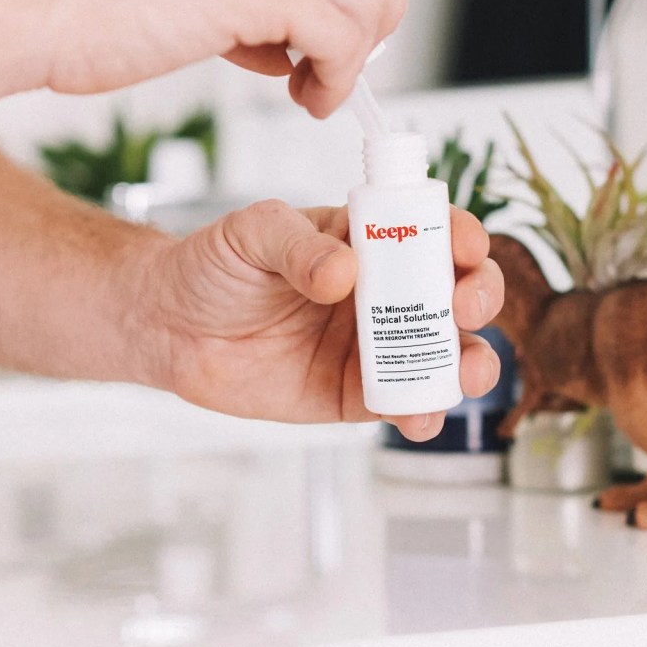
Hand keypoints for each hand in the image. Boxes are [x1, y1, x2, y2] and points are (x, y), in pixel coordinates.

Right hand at [0, 0, 405, 116]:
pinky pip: (340, 33)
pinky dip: (337, 77)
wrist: (19, 13)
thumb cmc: (72, 5)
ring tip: (311, 92)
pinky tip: (303, 97)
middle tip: (346, 61)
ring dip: (352, 59)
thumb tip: (281, 36)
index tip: (330, 37)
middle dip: (379, 13)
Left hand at [135, 200, 504, 439]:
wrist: (167, 327)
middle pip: (453, 293)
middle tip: (465, 309)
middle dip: (479, 300)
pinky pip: (402, 404)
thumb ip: (298, 247)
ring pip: (443, 355)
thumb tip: (344, 273)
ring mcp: (372, 345)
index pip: (430, 231)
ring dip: (471, 363)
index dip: (461, 238)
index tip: (465, 250)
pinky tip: (421, 415)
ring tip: (468, 372)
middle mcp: (381, 292)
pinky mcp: (353, 394)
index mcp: (366, 239)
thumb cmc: (211, 266)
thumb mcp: (251, 235)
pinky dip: (423, 412)